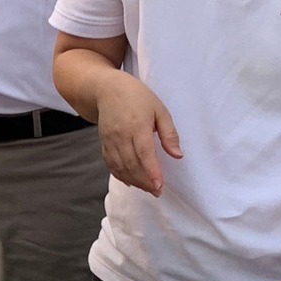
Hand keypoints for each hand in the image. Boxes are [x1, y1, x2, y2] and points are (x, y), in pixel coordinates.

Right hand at [94, 70, 181, 195]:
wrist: (106, 89)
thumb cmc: (137, 97)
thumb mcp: (160, 110)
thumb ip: (169, 133)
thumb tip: (178, 155)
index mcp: (137, 125)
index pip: (144, 153)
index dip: (151, 171)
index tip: (159, 186)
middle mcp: (120, 135)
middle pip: (131, 164)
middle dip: (144, 181)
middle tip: (157, 192)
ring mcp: (109, 140)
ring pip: (120, 166)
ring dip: (133, 180)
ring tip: (147, 189)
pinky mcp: (103, 143)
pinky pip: (110, 163)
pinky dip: (119, 175)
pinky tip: (130, 182)